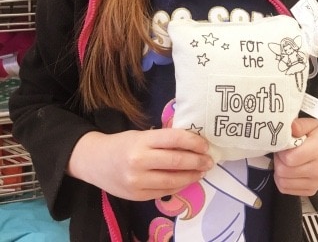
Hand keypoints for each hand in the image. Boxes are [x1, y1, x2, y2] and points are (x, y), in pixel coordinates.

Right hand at [67, 128, 213, 200]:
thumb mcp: (141, 134)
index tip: (205, 145)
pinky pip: (164, 191)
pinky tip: (187, 180)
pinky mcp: (137, 196)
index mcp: (142, 141)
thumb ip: (162, 139)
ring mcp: (138, 181)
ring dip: (192, 176)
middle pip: (177, 160)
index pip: (174, 139)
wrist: (95, 161)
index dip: (194, 142)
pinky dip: (179, 186)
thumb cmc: (122, 144)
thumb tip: (192, 142)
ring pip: (173, 180)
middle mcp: (139, 161)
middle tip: (209, 160)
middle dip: (197, 161)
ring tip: (202, 171)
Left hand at [273, 117, 317, 195]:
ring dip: (279, 171)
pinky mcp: (311, 191)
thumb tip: (289, 128)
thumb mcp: (312, 123)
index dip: (281, 151)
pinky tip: (288, 171)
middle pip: (283, 172)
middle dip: (278, 161)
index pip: (289, 159)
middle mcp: (317, 171)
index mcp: (317, 151)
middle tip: (283, 152)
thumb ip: (299, 125)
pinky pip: (286, 190)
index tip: (283, 145)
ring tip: (286, 161)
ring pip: (283, 183)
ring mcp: (315, 183)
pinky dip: (283, 181)